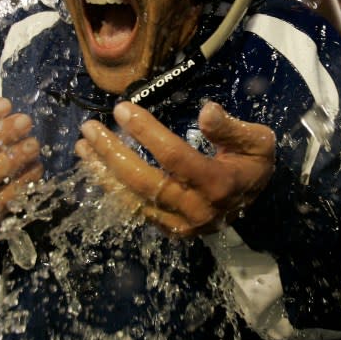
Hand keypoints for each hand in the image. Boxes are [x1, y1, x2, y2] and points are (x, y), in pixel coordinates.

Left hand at [75, 100, 274, 236]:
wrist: (257, 201)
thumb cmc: (253, 163)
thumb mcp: (258, 140)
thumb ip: (231, 128)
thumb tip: (206, 110)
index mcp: (219, 183)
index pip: (174, 156)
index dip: (146, 132)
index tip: (121, 109)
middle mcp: (197, 209)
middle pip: (145, 182)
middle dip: (112, 154)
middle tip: (89, 128)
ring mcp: (182, 224)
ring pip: (134, 200)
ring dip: (103, 174)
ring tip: (82, 147)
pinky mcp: (172, 230)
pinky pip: (136, 211)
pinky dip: (114, 191)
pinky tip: (96, 170)